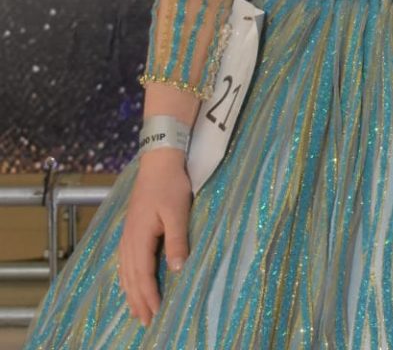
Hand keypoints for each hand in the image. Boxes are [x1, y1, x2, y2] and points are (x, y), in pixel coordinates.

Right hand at [118, 149, 191, 325]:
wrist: (159, 161)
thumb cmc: (170, 185)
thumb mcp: (177, 213)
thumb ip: (176, 241)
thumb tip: (177, 269)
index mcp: (140, 237)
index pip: (143, 274)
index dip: (149, 295)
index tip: (156, 314)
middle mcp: (129, 239)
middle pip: (132, 276)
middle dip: (138, 300)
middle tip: (145, 322)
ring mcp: (128, 233)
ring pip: (126, 270)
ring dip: (131, 291)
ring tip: (135, 310)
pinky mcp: (131, 227)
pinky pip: (125, 260)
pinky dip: (127, 276)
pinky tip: (128, 281)